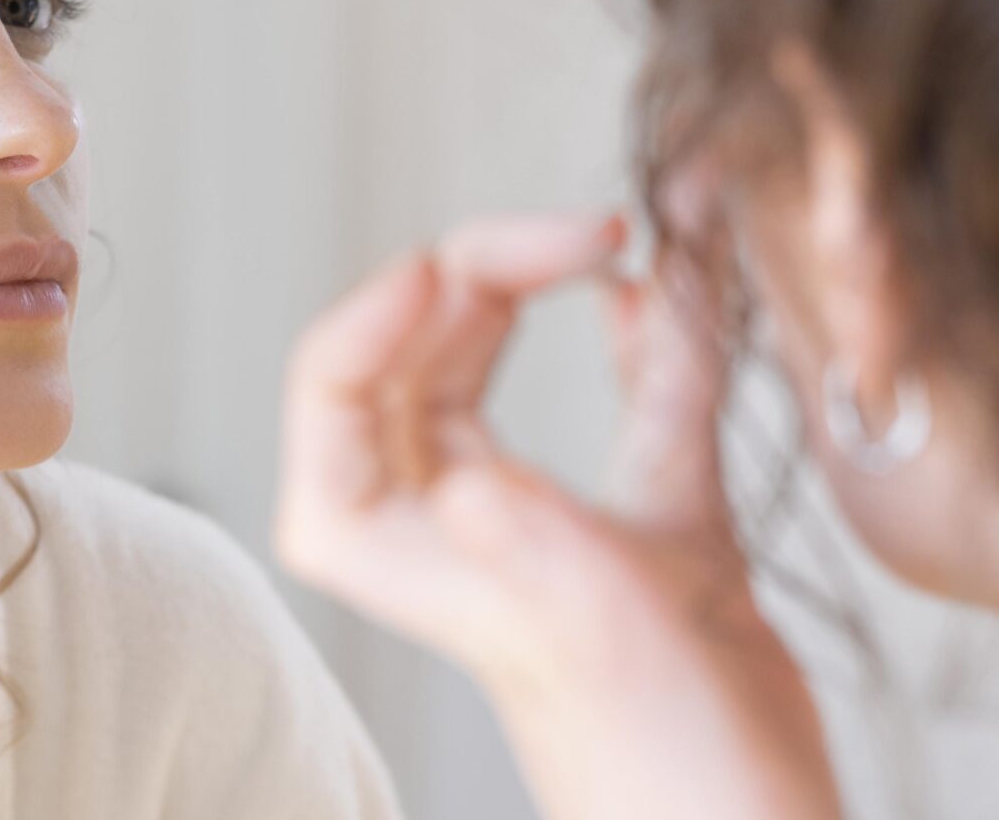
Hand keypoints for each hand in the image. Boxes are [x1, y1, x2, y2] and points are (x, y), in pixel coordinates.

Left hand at [273, 207, 839, 819]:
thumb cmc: (662, 764)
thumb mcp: (587, 632)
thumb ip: (527, 543)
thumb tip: (470, 477)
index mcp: (378, 538)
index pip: (334, 379)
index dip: (389, 299)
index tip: (465, 261)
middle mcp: (438, 517)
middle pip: (419, 343)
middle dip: (494, 267)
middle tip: (591, 233)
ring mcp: (527, 514)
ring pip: (502, 359)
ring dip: (553, 287)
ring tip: (620, 241)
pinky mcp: (623, 522)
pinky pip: (616, 395)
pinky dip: (642, 341)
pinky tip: (663, 298)